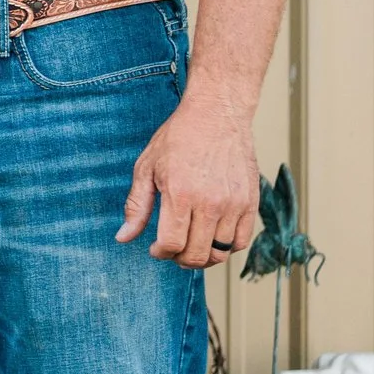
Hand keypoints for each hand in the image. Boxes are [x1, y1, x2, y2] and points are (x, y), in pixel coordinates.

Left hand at [116, 95, 259, 267]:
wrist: (216, 115)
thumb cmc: (178, 138)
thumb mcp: (146, 167)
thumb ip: (137, 206)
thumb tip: (123, 238)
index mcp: (180, 194)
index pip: (172, 244)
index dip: (160, 253)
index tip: (155, 248)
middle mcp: (210, 203)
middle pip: (196, 254)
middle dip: (179, 259)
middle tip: (172, 250)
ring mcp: (234, 205)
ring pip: (220, 253)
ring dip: (203, 257)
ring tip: (191, 245)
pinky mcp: (251, 203)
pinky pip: (241, 241)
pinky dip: (226, 248)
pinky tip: (212, 237)